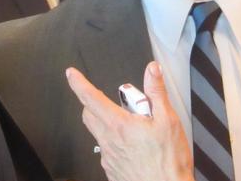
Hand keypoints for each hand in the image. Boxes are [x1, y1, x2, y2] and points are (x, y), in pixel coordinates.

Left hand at [65, 62, 194, 180]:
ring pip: (99, 134)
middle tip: (112, 101)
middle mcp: (109, 142)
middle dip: (92, 103)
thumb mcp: (168, 120)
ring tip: (133, 127)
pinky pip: (107, 151)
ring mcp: (109, 159)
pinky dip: (115, 143)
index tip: (71, 74)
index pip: (91, 99)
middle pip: (89, 116)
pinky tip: (133, 147)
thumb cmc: (168, 162)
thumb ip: (157, 92)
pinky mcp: (113, 171)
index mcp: (119, 126)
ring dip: (108, 124)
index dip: (79, 84)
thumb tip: (152, 71)